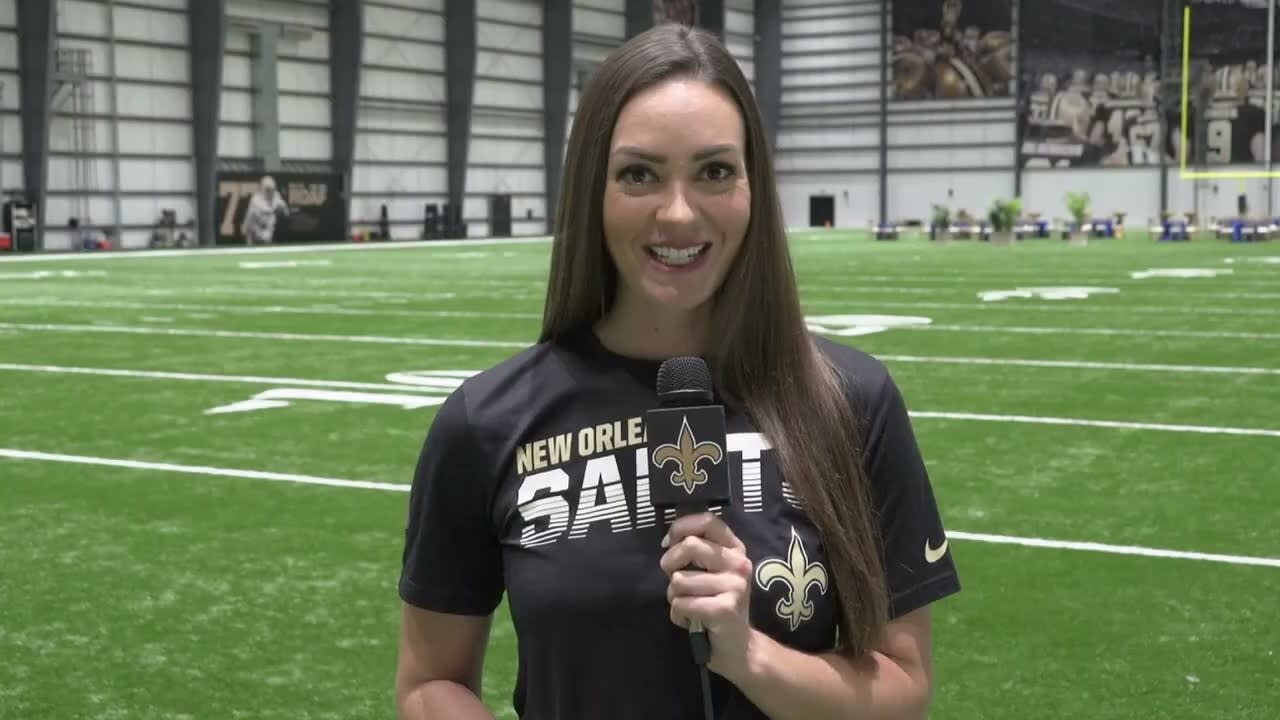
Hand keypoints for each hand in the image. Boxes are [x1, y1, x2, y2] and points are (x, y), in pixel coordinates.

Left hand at [660, 512, 754, 678]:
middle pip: (689, 546)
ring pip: (679, 580)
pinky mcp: (725, 609)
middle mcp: (739, 563)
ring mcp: (735, 586)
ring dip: (674, 597)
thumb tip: (667, 541)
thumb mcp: (709, 572)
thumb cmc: (715, 604)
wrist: (738, 648)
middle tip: (675, 582)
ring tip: (689, 606)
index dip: (680, 528)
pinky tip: (692, 621)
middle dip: (670, 564)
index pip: (708, 520)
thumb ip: (695, 552)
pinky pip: (681, 604)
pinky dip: (678, 616)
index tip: (668, 544)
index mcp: (735, 549)